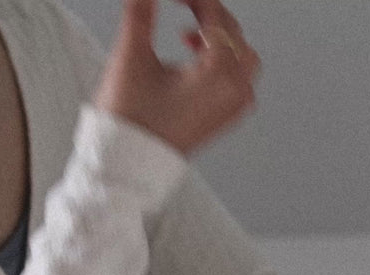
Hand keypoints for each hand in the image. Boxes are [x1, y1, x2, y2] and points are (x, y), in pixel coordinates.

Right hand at [95, 0, 261, 155]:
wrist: (127, 164)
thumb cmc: (130, 120)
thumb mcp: (132, 57)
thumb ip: (140, 13)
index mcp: (221, 74)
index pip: (215, 16)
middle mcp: (237, 91)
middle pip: (233, 32)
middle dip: (206, 14)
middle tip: (178, 4)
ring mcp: (234, 107)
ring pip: (242, 55)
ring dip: (218, 37)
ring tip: (185, 35)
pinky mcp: (226, 117)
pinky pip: (238, 78)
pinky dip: (222, 60)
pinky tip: (192, 58)